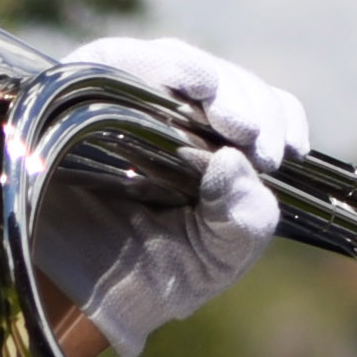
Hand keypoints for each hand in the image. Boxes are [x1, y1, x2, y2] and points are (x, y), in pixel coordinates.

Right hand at [16, 35, 306, 356]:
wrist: (70, 295)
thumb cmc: (150, 275)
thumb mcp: (218, 257)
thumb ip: (246, 219)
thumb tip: (236, 162)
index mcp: (214, 143)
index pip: (259, 105)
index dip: (278, 116)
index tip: (287, 152)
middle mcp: (174, 111)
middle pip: (223, 79)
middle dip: (250, 105)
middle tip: (258, 143)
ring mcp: (125, 95)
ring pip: (178, 63)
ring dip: (213, 84)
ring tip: (233, 124)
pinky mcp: (79, 89)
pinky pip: (119, 61)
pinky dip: (160, 69)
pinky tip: (189, 87)